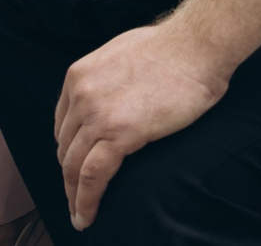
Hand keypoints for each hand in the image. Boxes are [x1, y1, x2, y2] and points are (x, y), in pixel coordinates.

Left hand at [53, 20, 230, 231]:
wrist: (197, 45)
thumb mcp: (123, 52)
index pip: (63, 123)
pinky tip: (87, 216)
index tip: (75, 164)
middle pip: (65, 147)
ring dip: (74, 195)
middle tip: (76, 194)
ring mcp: (97, 115)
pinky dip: (86, 201)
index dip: (68, 148)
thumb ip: (108, 76)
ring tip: (79, 214)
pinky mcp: (119, 134)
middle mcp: (81, 95)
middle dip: (69, 174)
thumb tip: (116, 91)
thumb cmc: (175, 46)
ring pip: (73, 167)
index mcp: (80, 75)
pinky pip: (92, 177)